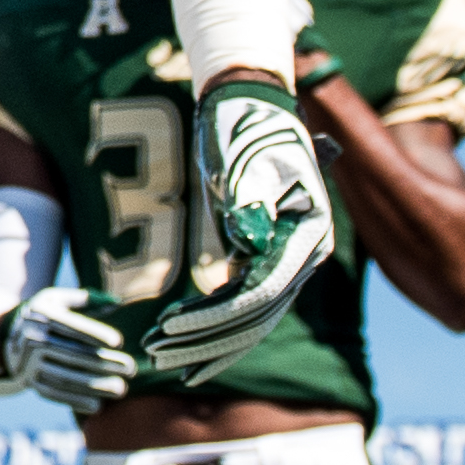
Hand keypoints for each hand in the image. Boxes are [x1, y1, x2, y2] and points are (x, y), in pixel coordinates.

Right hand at [0, 281, 138, 414]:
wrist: (8, 336)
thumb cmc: (44, 315)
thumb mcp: (56, 298)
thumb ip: (83, 299)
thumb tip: (116, 304)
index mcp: (41, 314)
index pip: (70, 325)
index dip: (94, 333)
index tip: (118, 341)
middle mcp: (32, 338)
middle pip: (72, 353)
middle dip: (103, 362)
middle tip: (130, 368)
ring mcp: (29, 362)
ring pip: (65, 376)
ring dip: (95, 385)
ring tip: (120, 389)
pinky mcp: (30, 381)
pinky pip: (54, 393)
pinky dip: (75, 400)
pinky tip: (98, 405)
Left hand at [141, 72, 337, 377]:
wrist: (248, 104)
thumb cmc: (244, 126)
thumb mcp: (247, 158)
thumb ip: (251, 198)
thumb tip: (250, 242)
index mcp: (308, 233)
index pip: (262, 291)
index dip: (215, 316)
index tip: (172, 329)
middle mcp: (305, 254)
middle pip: (255, 315)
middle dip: (205, 340)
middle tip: (157, 356)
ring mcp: (288, 260)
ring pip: (250, 319)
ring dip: (207, 342)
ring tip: (162, 359)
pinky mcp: (266, 259)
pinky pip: (244, 304)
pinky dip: (215, 326)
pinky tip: (184, 345)